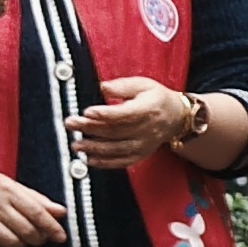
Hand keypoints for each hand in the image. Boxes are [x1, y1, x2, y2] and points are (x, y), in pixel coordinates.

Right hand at [0, 166, 66, 246]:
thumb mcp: (8, 184)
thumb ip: (35, 198)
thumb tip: (61, 211)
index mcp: (7, 190)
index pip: (36, 212)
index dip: (51, 227)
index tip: (61, 236)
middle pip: (27, 231)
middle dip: (38, 238)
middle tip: (39, 237)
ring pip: (13, 243)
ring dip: (22, 245)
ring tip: (21, 238)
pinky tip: (6, 243)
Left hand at [70, 76, 204, 167]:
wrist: (176, 117)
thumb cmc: (156, 98)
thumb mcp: (143, 84)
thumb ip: (122, 86)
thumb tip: (103, 88)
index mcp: (149, 108)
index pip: (125, 113)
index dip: (105, 113)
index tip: (87, 111)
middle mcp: (148, 129)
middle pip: (116, 131)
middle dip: (90, 128)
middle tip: (71, 124)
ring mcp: (145, 144)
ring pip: (117, 148)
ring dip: (95, 148)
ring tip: (76, 144)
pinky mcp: (141, 154)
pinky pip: (123, 161)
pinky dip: (106, 162)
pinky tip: (90, 160)